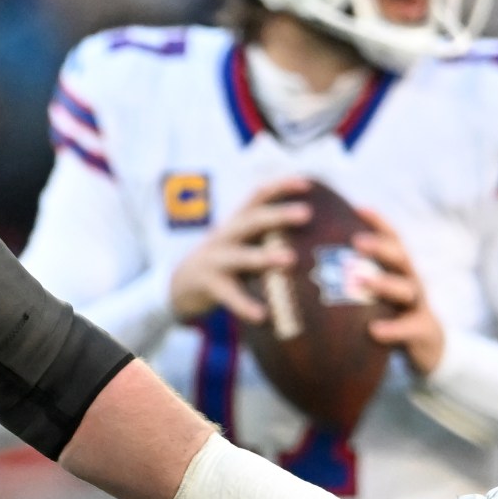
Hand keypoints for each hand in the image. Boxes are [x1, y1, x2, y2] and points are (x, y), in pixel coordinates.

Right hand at [170, 178, 311, 324]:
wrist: (179, 285)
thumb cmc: (226, 263)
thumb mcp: (243, 243)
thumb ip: (269, 238)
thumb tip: (319, 240)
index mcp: (236, 223)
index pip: (257, 196)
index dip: (281, 186)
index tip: (307, 183)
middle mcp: (225, 236)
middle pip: (251, 220)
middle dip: (278, 215)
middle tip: (306, 213)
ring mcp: (215, 260)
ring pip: (240, 255)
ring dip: (264, 255)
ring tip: (290, 259)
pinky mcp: (209, 285)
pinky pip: (229, 295)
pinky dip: (245, 305)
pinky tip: (262, 315)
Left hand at [354, 208, 444, 375]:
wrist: (424, 345)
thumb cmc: (386, 312)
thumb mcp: (371, 293)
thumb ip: (348, 278)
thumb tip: (303, 264)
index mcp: (397, 268)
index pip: (391, 239)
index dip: (378, 223)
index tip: (358, 209)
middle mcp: (410, 280)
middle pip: (400, 257)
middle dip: (380, 247)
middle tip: (357, 241)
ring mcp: (418, 305)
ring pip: (406, 289)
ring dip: (384, 283)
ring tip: (363, 282)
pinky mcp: (423, 331)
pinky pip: (409, 328)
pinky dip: (393, 329)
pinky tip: (374, 331)